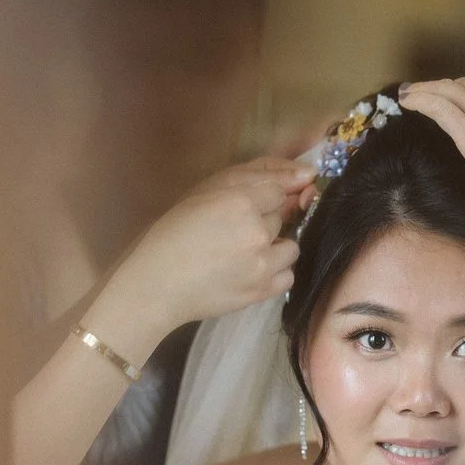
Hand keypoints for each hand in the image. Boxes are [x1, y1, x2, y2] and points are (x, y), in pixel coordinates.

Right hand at [89, 157, 311, 356]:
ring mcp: (262, 264)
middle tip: (232, 234)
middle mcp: (257, 232)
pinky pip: (288, 275)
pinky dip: (274, 273)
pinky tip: (251, 271)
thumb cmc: (173, 233)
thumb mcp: (205, 192)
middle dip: (263, 221)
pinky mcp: (262, 291)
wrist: (157, 283)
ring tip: (245, 254)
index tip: (239, 210)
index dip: (259, 199)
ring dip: (274, 247)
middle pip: (281, 218)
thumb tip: (307, 174)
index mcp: (240, 201)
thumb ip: (253, 177)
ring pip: (291, 247)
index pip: (278, 191)